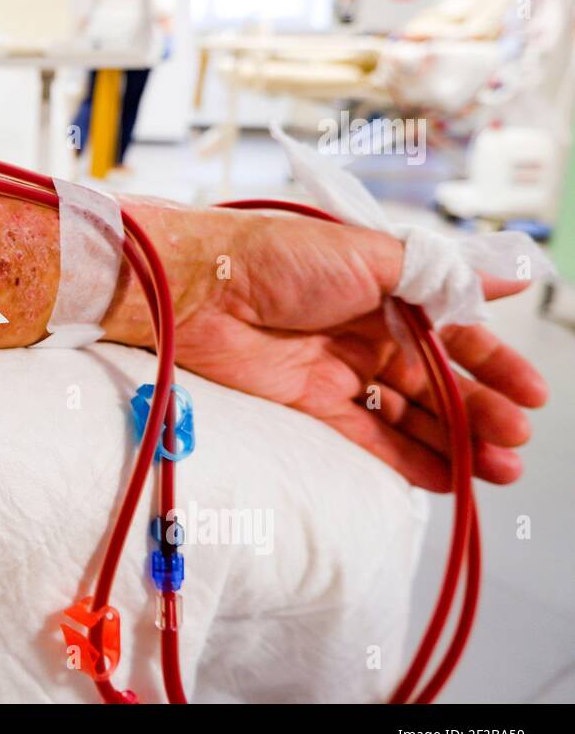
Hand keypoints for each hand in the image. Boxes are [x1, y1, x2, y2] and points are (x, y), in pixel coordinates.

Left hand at [172, 210, 545, 490]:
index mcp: (387, 291)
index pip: (455, 334)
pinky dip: (408, 458)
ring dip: (455, 441)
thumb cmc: (277, 258)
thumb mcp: (368, 256)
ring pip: (411, 414)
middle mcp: (368, 332)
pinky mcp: (310, 404)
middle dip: (481, 412)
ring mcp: (340, 370)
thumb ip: (439, 277)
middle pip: (437, 381)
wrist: (200, 289)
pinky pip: (369, 437)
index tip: (532, 396)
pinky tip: (449, 477)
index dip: (494, 365)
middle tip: (516, 441)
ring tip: (498, 469)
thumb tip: (512, 276)